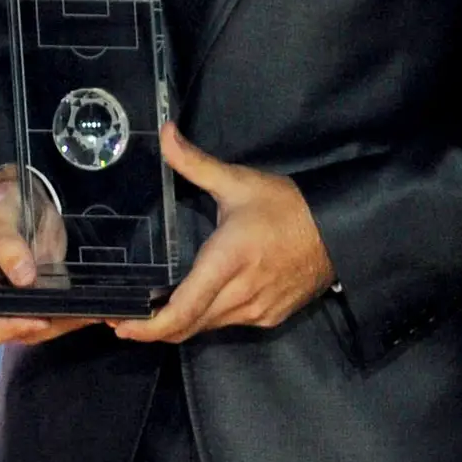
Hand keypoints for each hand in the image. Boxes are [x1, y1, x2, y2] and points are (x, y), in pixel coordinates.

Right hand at [0, 165, 100, 348]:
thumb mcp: (0, 217)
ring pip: (35, 329)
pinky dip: (69, 316)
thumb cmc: (1, 205)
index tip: (40, 319)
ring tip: (88, 311)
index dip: (8, 329)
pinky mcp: (34, 298)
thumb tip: (23, 278)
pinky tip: (89, 307)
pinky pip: (51, 317)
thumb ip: (9, 245)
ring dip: (62, 323)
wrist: (19, 198)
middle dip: (44, 326)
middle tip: (75, 313)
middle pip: (11, 333)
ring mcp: (11, 302)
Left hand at [109, 124, 335, 342]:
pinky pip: (228, 324)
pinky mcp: (271, 317)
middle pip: (189, 325)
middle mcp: (242, 294)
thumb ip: (194, 163)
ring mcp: (259, 311)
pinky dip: (206, 318)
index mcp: (228, 262)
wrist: (341, 229)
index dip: (150, 327)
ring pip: (207, 327)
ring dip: (180, 323)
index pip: (184, 309)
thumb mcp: (238, 182)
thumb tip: (163, 133)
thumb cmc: (286, 206)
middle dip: (154, 327)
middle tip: (122, 317)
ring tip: (152, 310)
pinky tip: (193, 303)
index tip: (120, 325)